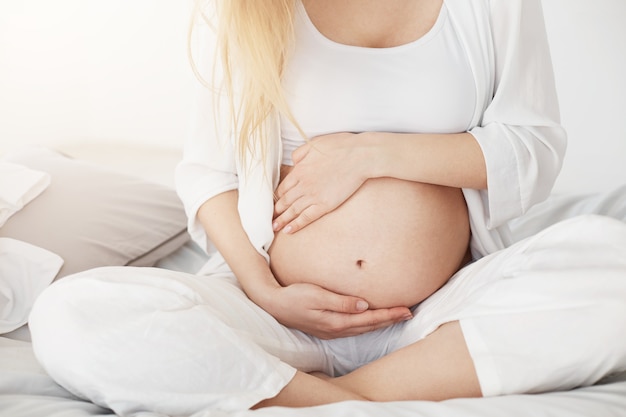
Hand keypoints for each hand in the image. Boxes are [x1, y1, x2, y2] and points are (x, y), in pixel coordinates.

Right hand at [263, 282, 411, 339]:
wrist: (274, 305)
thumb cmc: (295, 296)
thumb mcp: (317, 295)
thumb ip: (340, 301)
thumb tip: (364, 305)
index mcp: (337, 321)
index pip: (370, 319)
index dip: (389, 315)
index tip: (406, 310)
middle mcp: (337, 329)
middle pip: (370, 326)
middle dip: (390, 319)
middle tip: (409, 313)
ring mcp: (331, 331)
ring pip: (363, 328)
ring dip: (380, 323)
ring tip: (395, 316)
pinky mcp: (327, 329)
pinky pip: (354, 328)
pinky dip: (367, 324)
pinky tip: (371, 320)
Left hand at [273, 132, 368, 233]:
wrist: (360, 156)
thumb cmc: (339, 147)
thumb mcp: (313, 144)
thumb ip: (299, 154)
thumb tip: (293, 162)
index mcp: (299, 170)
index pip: (282, 188)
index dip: (276, 197)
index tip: (273, 203)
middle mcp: (303, 185)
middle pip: (284, 201)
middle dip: (276, 211)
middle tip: (268, 219)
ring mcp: (314, 196)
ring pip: (293, 211)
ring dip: (282, 220)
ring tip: (274, 227)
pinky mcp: (325, 205)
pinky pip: (307, 217)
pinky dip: (296, 224)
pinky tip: (288, 230)